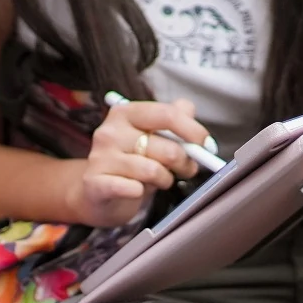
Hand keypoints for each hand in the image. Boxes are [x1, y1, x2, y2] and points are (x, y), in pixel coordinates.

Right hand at [70, 98, 209, 227]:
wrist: (96, 193)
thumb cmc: (129, 161)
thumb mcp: (151, 135)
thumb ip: (171, 118)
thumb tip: (189, 109)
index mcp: (125, 113)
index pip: (167, 114)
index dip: (193, 131)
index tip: (206, 145)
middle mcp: (110, 132)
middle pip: (168, 148)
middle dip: (185, 163)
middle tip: (185, 169)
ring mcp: (100, 158)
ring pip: (154, 171)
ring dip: (165, 180)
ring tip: (159, 180)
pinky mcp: (96, 184)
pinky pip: (132, 189)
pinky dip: (140, 193)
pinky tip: (137, 191)